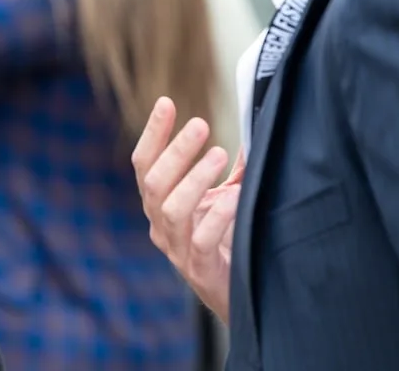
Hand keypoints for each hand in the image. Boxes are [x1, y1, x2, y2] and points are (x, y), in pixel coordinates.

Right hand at [132, 97, 242, 322]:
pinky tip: (235, 194)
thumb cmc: (227, 239)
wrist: (238, 294)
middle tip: (201, 124)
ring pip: (171, 209)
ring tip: (220, 154)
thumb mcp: (225, 197)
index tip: (167, 102)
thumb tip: (253, 124)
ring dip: (194, 178)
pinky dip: (217, 214)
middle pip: (153, 183)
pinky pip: (201, 240)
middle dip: (175, 150)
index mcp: (159, 203)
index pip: (144, 163)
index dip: (153, 133)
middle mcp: (160, 225)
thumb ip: (234, 167)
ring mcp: (177, 249)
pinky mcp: (199, 271)